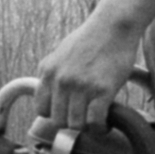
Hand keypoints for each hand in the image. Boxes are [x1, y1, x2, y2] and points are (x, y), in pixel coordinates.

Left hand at [34, 16, 141, 130]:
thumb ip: (54, 73)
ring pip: (75, 124)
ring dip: (86, 128)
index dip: (54, 115)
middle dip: (71, 123)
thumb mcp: (60, 53)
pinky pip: (94, 121)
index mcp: (48, 72)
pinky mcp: (102, 89)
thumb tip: (52, 93)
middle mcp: (60, 80)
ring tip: (96, 123)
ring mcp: (81, 86)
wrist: (113, 25)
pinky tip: (105, 124)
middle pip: (58, 120)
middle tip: (84, 119)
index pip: (41, 109)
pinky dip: (100, 128)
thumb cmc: (91, 38)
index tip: (66, 114)